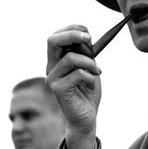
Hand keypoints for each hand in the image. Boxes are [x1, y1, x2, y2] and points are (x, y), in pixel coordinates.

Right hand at [46, 24, 101, 148]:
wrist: (86, 118)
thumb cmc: (87, 92)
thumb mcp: (89, 67)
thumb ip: (85, 53)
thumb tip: (86, 37)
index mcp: (56, 60)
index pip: (55, 36)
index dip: (72, 30)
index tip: (89, 35)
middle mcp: (50, 68)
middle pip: (52, 40)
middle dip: (73, 35)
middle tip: (90, 39)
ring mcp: (52, 78)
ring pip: (70, 58)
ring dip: (90, 63)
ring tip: (97, 72)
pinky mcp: (58, 90)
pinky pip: (78, 74)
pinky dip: (90, 77)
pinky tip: (92, 85)